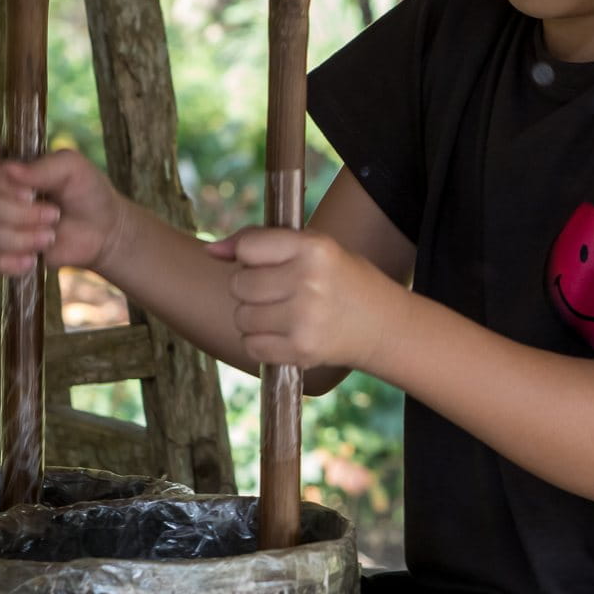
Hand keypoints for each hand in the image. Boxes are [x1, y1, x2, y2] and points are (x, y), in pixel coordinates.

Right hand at [0, 145, 125, 275]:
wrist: (102, 232)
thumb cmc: (87, 193)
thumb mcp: (75, 169)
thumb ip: (45, 165)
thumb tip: (9, 169)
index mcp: (6, 165)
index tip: (28, 192)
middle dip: (22, 214)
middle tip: (55, 214)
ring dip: (22, 238)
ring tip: (51, 236)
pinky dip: (11, 262)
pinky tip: (33, 260)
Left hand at [207, 226, 407, 372]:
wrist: (384, 325)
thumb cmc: (341, 279)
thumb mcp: (313, 247)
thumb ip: (261, 242)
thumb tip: (210, 251)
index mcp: (314, 248)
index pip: (248, 247)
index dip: (250, 257)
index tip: (267, 263)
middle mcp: (309, 281)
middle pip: (239, 284)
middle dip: (251, 289)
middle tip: (280, 291)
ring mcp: (305, 319)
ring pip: (242, 317)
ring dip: (254, 317)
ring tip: (284, 313)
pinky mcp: (301, 350)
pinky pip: (251, 345)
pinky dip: (261, 342)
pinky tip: (286, 333)